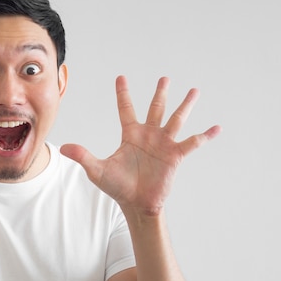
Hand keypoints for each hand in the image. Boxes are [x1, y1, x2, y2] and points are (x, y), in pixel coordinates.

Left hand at [61, 76, 219, 217]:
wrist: (135, 203)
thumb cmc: (117, 187)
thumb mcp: (97, 170)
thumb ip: (83, 156)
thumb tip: (64, 147)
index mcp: (130, 134)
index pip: (126, 108)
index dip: (123, 93)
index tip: (121, 77)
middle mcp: (149, 135)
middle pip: (155, 108)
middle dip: (160, 93)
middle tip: (165, 78)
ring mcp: (163, 144)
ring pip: (176, 119)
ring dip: (185, 105)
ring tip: (194, 90)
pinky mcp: (175, 156)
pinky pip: (192, 142)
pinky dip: (204, 135)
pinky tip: (216, 127)